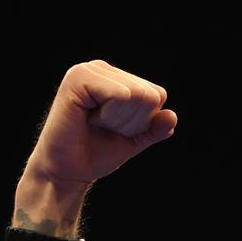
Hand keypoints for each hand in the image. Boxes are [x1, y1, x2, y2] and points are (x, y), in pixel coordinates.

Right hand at [23, 60, 177, 186]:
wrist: (69, 171)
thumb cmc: (98, 153)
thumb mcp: (136, 140)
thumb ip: (156, 129)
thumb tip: (172, 116)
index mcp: (118, 79)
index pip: (157, 95)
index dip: (144, 121)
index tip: (117, 130)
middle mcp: (103, 69)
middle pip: (148, 94)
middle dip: (132, 121)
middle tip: (103, 129)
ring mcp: (89, 71)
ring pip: (136, 94)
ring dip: (120, 119)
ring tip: (95, 124)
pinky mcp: (77, 79)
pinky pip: (119, 93)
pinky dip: (111, 114)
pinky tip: (89, 118)